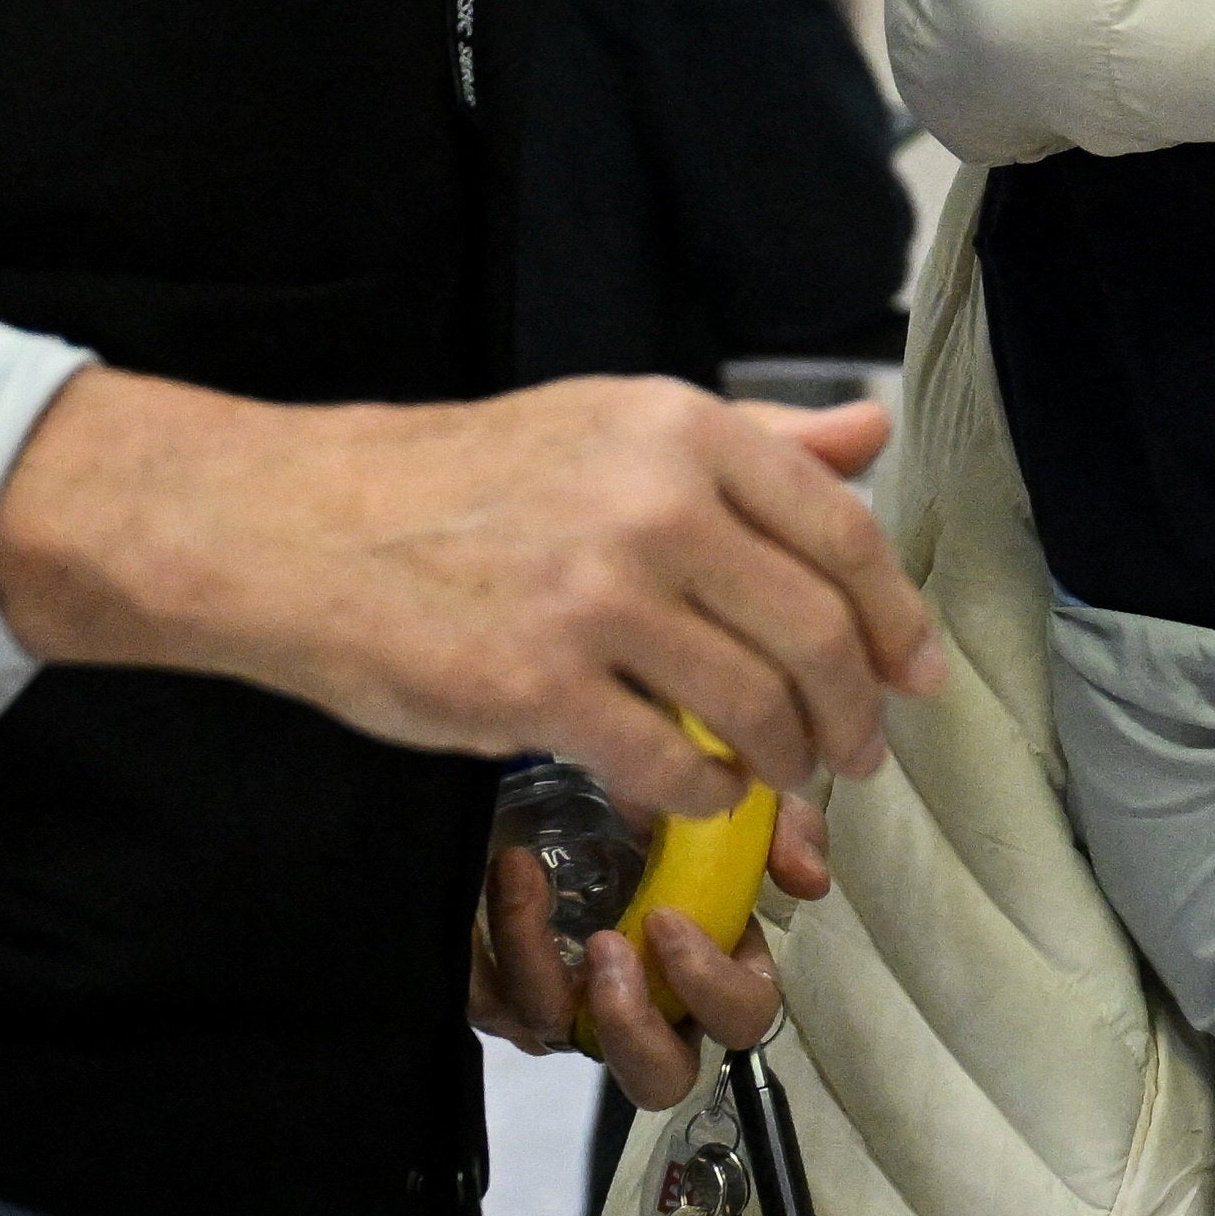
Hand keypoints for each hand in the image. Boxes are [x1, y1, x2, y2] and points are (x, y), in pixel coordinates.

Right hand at [0, 375, 943, 821]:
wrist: (297, 526)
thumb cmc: (463, 481)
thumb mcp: (612, 426)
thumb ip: (752, 442)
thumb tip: (867, 435)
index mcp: (682, 431)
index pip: (842, 534)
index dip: (895, 619)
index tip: (917, 675)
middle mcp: (653, 502)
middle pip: (815, 630)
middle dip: (855, 710)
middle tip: (860, 753)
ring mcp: (595, 596)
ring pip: (755, 703)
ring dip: (788, 757)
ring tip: (784, 774)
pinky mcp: (535, 683)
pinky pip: (668, 760)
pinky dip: (705, 788)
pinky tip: (701, 788)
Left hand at [468, 792, 838, 1114]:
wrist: (559, 786)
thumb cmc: (654, 807)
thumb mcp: (726, 804)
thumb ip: (782, 833)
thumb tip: (809, 882)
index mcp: (711, 971)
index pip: (740, 1018)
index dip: (709, 985)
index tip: (665, 918)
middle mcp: (645, 1008)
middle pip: (659, 1079)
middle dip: (632, 1028)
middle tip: (606, 948)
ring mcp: (570, 1010)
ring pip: (553, 1034)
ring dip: (537, 960)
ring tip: (524, 877)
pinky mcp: (501, 993)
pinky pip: (488, 1002)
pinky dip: (486, 943)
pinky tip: (497, 876)